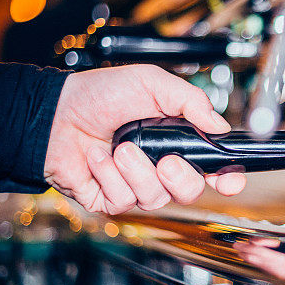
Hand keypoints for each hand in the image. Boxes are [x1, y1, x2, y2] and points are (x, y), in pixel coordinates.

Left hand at [44, 64, 244, 213]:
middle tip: (165, 160)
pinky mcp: (111, 199)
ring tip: (118, 148)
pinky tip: (98, 159)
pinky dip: (109, 177)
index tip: (229, 179)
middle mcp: (160, 167)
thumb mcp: (150, 83)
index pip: (213, 168)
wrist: (55, 113)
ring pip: (156, 198)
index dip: (228, 178)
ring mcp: (136, 185)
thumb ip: (190, 101)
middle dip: (180, 178)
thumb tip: (218, 124)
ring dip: (136, 172)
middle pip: (190, 191)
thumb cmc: (100, 95)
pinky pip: (123, 201)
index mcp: (177, 141)